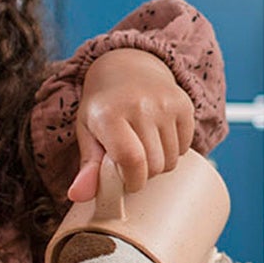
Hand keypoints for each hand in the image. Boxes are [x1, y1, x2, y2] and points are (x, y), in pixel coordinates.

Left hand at [70, 48, 194, 200]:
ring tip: (144, 147)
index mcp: (109, 114)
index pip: (131, 161)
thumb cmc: (104, 105)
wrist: (127, 67)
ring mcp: (165, 104)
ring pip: (171, 160)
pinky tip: (158, 137)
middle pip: (153, 165)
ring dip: (158, 163)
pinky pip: (185, 147)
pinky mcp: (184, 105)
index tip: (126, 182)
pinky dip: (173, 150)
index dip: (131, 181)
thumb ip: (87, 166)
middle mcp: (140, 106)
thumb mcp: (87, 132)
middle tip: (131, 161)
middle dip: (143, 174)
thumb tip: (78, 195)